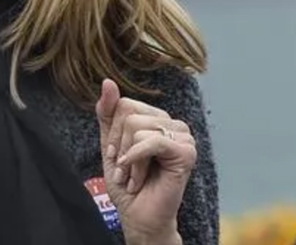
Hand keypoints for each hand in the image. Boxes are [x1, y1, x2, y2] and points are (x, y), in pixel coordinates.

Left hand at [96, 79, 196, 244]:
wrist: (138, 214)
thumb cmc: (126, 182)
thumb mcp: (110, 143)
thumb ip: (108, 113)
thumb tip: (108, 82)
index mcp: (155, 118)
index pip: (124, 104)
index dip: (113, 133)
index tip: (117, 155)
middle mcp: (172, 123)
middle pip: (129, 115)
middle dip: (120, 146)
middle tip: (126, 168)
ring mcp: (183, 136)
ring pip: (137, 127)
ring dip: (129, 159)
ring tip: (134, 176)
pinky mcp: (187, 152)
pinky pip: (152, 141)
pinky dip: (136, 160)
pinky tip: (138, 177)